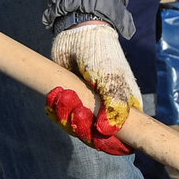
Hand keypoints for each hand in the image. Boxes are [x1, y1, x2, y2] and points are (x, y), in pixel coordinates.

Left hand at [47, 21, 138, 154]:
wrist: (78, 33)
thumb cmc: (103, 55)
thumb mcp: (113, 79)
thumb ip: (116, 105)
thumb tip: (109, 132)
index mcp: (124, 109)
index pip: (122, 140)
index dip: (112, 146)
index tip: (101, 138)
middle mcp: (105, 113)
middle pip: (94, 138)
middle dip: (83, 126)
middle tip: (78, 108)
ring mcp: (86, 108)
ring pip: (75, 128)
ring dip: (67, 115)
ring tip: (64, 93)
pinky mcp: (67, 102)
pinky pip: (59, 117)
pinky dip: (55, 109)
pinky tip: (54, 94)